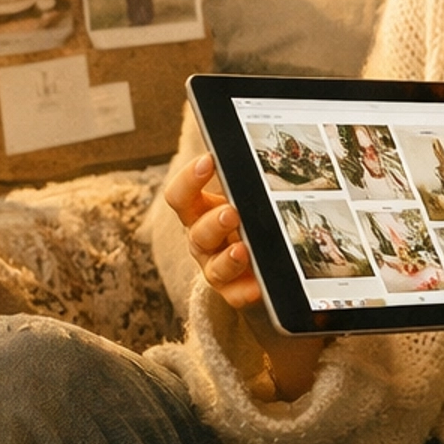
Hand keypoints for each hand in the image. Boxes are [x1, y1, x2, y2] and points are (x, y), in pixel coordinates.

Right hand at [163, 153, 326, 399]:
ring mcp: (214, 267)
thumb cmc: (247, 218)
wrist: (256, 261)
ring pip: (213, 265)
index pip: (181, 195)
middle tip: (232, 213)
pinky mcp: (232, 290)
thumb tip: (262, 149)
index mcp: (199, 212)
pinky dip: (245, 291)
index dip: (189, 179)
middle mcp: (202, 240)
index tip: (209, 161)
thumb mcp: (244, 197)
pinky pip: (235, 295)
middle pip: (197, 232)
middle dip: (214, 222)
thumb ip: (246, 181)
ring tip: (242, 250)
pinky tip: (258, 286)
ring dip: (228, 258)